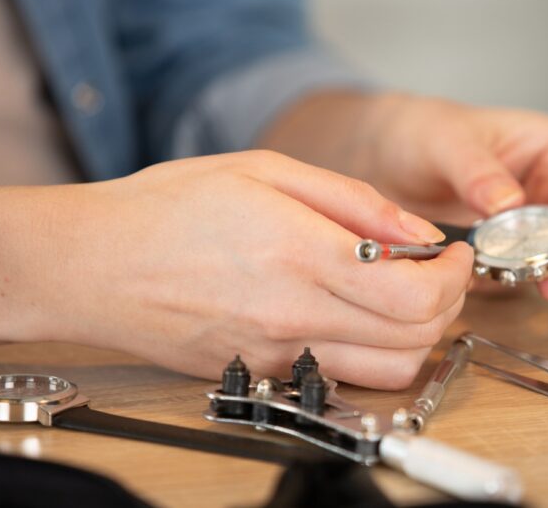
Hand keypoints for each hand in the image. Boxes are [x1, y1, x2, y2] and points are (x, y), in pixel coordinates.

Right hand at [0, 151, 472, 388]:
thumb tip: (419, 234)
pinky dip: (374, 351)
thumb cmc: (167, 208)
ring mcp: (278, 355)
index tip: (456, 255)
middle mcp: (294, 317)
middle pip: (416, 340)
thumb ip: (355, 203)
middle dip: (448, 304)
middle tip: (438, 271)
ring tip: (404, 293)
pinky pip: (344, 376)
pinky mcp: (263, 374)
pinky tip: (358, 313)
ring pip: (389, 370)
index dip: (455, 277)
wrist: (91, 264)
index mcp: (301, 255)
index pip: (415, 295)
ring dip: (418, 335)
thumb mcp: (267, 172)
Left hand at [350, 93, 547, 300]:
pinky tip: (481, 276)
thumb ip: (478, 172)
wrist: (385, 155)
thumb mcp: (447, 143)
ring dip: (535, 273)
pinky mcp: (508, 250)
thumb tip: (510, 202)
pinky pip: (518, 272)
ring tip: (510, 278)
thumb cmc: (423, 131)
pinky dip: (504, 279)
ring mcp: (533, 223)